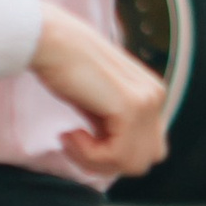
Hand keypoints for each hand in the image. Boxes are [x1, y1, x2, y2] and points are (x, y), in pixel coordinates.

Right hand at [33, 3, 168, 182]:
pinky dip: (88, 154)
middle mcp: (156, 96)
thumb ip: (114, 127)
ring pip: (131, 164)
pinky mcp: (130, 106)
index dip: (112, 156)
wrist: (50, 41)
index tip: (81, 139)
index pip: (146, 150)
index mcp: (152, 94)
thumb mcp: (98, 104)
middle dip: (106, 163)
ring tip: (70, 137)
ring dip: (94, 160)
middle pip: (143, 161)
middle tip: (75, 143)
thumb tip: (116, 161)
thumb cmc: (65, 68)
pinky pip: (116, 155)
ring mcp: (147, 101)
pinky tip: (70, 132)